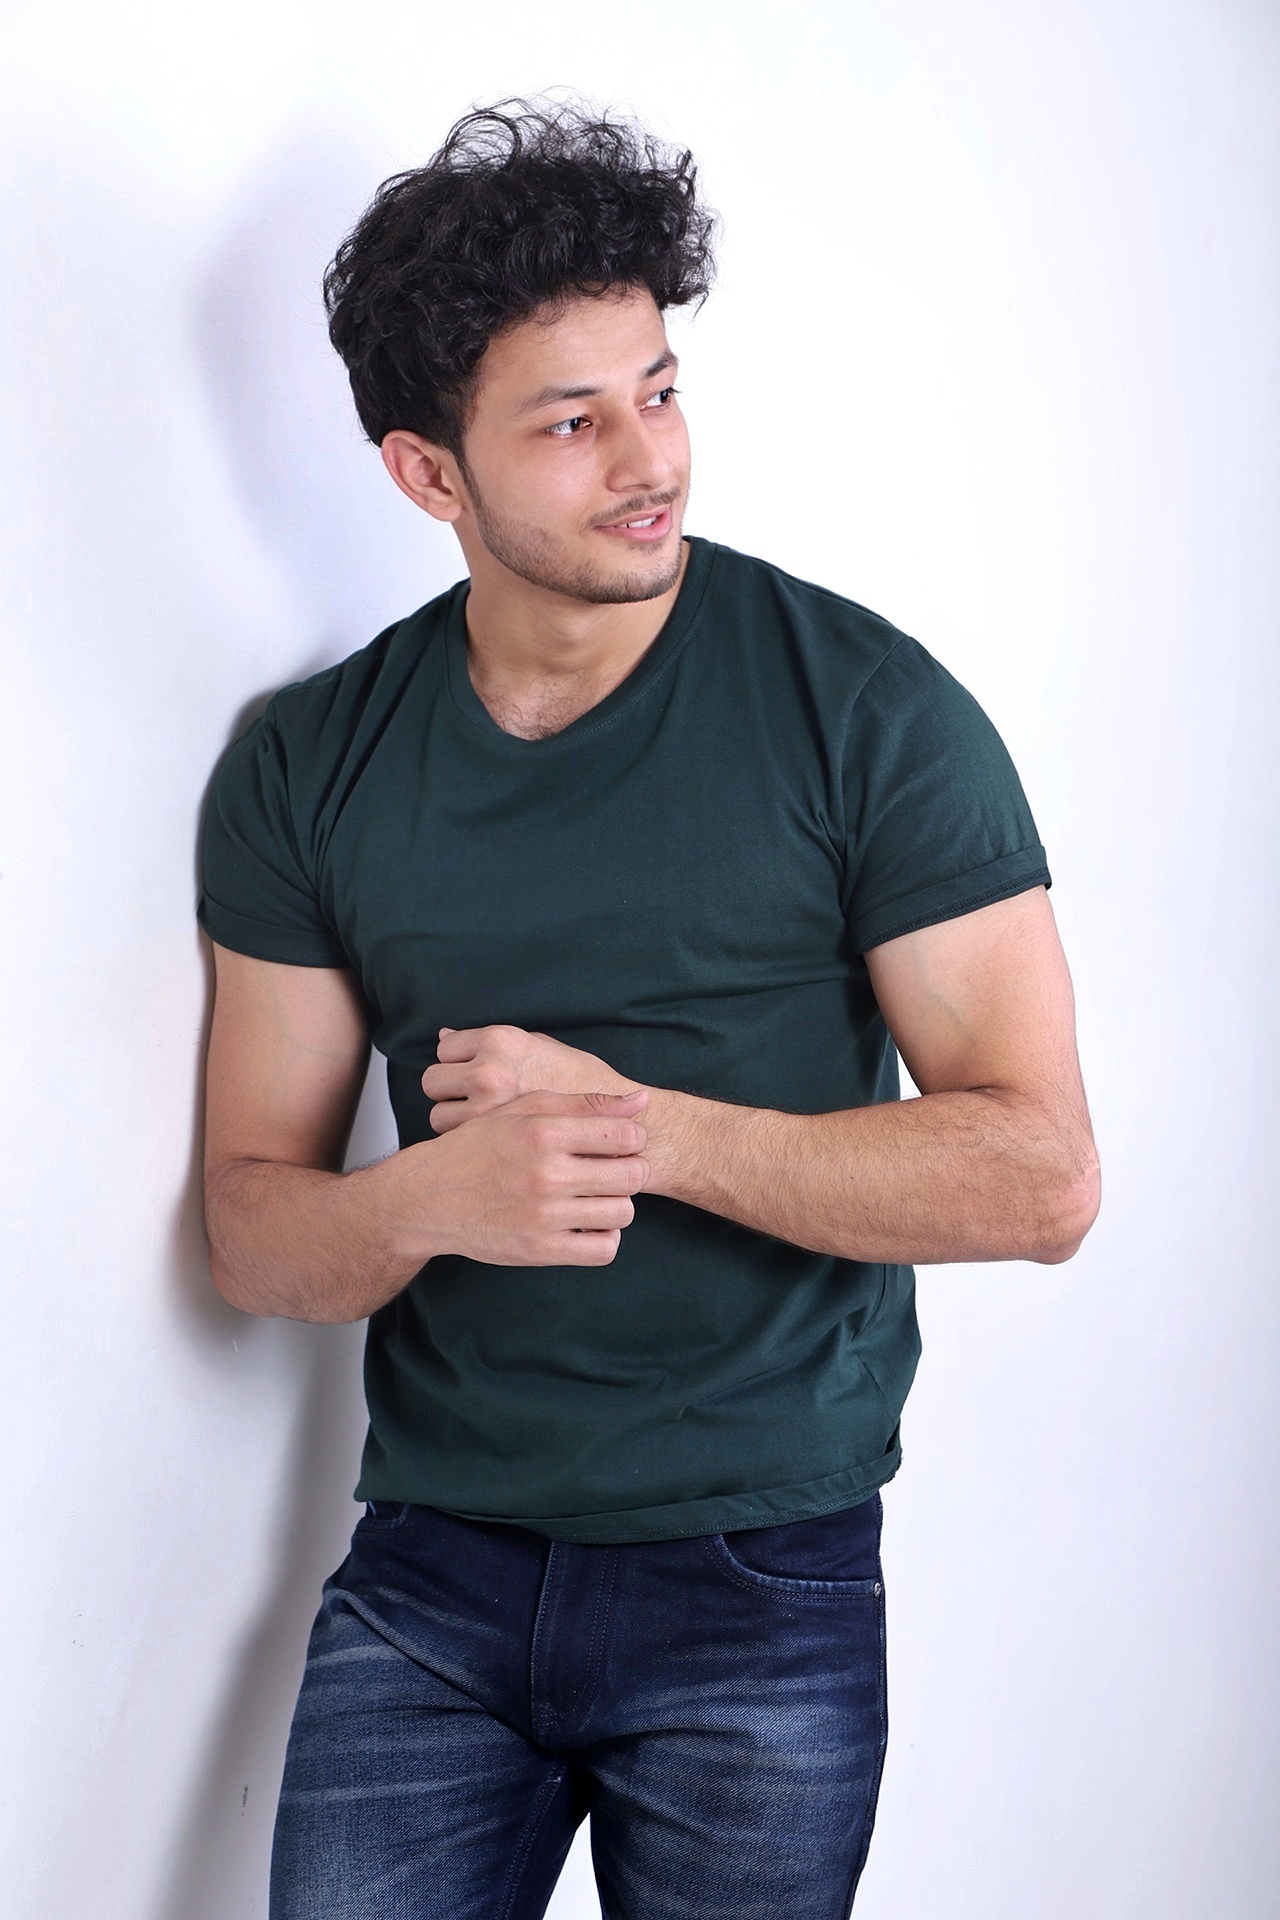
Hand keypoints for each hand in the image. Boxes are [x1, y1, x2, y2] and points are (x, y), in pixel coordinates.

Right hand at [398, 1087, 650, 1266]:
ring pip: (623, 1212)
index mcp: (544, 1132)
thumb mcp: (523, 1111)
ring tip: (596, 1196)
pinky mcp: (540, 1250)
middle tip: (614, 1170)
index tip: (620, 1143)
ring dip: (616, 1204)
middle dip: (632, 1170)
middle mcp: (546, 1173)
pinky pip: (603, 1249)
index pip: (625, 1135)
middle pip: (632, 1175)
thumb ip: (583, 1103)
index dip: (633, 1138)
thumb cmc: (479, 1148)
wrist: (429, 1196)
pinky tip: (586, 1223)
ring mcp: (544, 1215)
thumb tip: (642, 1101)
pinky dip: (603, 1237)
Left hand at [423, 1023, 639, 1133]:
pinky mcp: (490, 1144)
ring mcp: (486, 1110)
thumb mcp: (539, 1046)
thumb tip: (443, 1033)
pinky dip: (467, 1145)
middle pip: (433, 1081)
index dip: (458, 1063)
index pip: (445, 1047)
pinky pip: (455, 1142)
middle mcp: (489, 1071)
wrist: (615, 1123)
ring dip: (454, 1121)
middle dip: (449, 1092)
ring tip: (485, 1125)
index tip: (473, 1075)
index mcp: (501, 1041)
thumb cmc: (579, 1083)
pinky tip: (490, 1144)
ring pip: (438, 1116)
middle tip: (474, 1102)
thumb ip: (490, 1042)